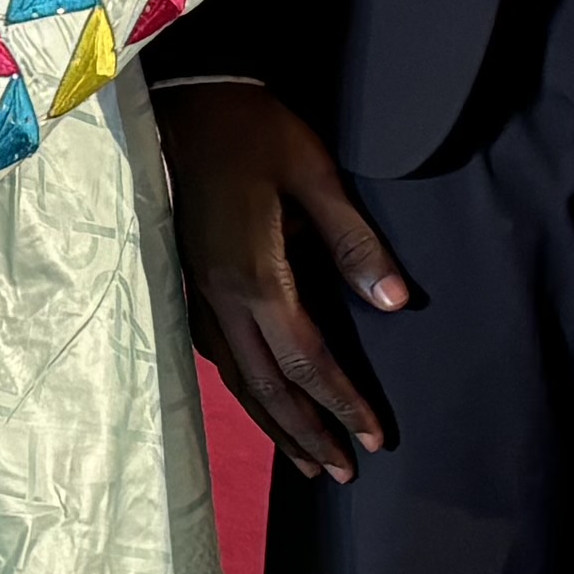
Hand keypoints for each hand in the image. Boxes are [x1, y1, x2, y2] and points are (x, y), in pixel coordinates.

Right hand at [162, 80, 410, 479]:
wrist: (178, 102)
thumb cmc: (249, 129)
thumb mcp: (312, 174)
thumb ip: (352, 241)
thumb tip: (396, 302)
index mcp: (255, 275)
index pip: (307, 360)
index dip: (343, 404)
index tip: (375, 438)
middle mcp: (220, 298)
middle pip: (268, 385)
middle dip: (309, 432)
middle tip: (343, 472)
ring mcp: (197, 293)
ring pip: (238, 378)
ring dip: (275, 423)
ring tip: (305, 460)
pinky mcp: (187, 282)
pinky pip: (217, 355)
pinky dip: (245, 390)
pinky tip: (259, 399)